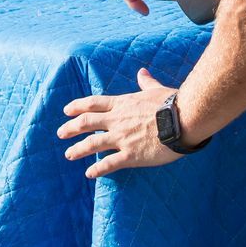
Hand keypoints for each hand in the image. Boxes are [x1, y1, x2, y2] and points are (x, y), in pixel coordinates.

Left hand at [59, 68, 179, 178]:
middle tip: (60, 133)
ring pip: (92, 143)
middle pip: (87, 123)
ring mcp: (122, 138)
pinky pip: (109, 164)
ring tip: (69, 154)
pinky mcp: (131, 155)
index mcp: (123, 104)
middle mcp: (118, 120)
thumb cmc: (173, 103)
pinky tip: (89, 173)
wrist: (184, 119)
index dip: (77, 106)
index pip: (94, 103)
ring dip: (78, 149)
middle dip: (71, 128)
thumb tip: (142, 72)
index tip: (66, 111)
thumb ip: (146, 83)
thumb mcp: (156, 90)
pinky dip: (97, 169)